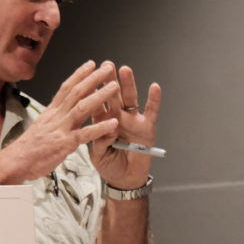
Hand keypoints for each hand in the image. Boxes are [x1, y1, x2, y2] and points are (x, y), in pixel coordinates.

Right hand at [0, 62, 120, 181]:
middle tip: (108, 68)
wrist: (15, 162)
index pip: (66, 87)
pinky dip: (100, 128)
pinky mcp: (64, 143)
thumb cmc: (29, 147)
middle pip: (76, 92)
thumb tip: (63, 108)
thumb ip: (55, 117)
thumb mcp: (42, 126)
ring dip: (99, 96)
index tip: (91, 64)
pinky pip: (85, 134)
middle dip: (93, 78)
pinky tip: (113, 123)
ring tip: (114, 87)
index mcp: (51, 112)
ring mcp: (60, 128)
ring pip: (82, 107)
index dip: (79, 74)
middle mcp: (56, 116)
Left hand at [89, 62, 162, 189]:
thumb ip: (99, 142)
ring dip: (128, 84)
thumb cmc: (109, 165)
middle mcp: (117, 117)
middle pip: (112, 95)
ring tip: (125, 70)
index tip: (88, 76)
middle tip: (106, 65)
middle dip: (109, 80)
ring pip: (130, 99)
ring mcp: (132, 120)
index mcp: (102, 121)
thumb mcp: (98, 155)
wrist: (124, 179)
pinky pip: (151, 111)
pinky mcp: (147, 126)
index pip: (96, 103)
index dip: (92, 90)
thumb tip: (105, 130)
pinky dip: (153, 99)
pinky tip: (154, 87)